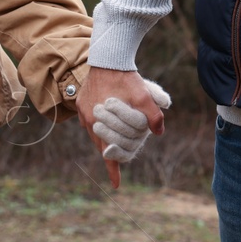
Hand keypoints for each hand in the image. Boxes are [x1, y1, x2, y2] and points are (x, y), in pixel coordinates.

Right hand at [77, 67, 166, 188]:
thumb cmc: (125, 77)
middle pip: (100, 143)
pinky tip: (105, 121)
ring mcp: (83, 110)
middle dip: (111, 151)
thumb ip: (152, 115)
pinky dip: (99, 123)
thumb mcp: (143, 95)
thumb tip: (159, 132)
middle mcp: (88, 120)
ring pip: (95, 131)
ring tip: (113, 142)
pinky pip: (89, 119)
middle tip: (118, 158)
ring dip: (105, 137)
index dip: (113, 169)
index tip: (116, 185)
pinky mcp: (82, 101)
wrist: (108, 56)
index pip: (107, 152)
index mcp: (99, 123)